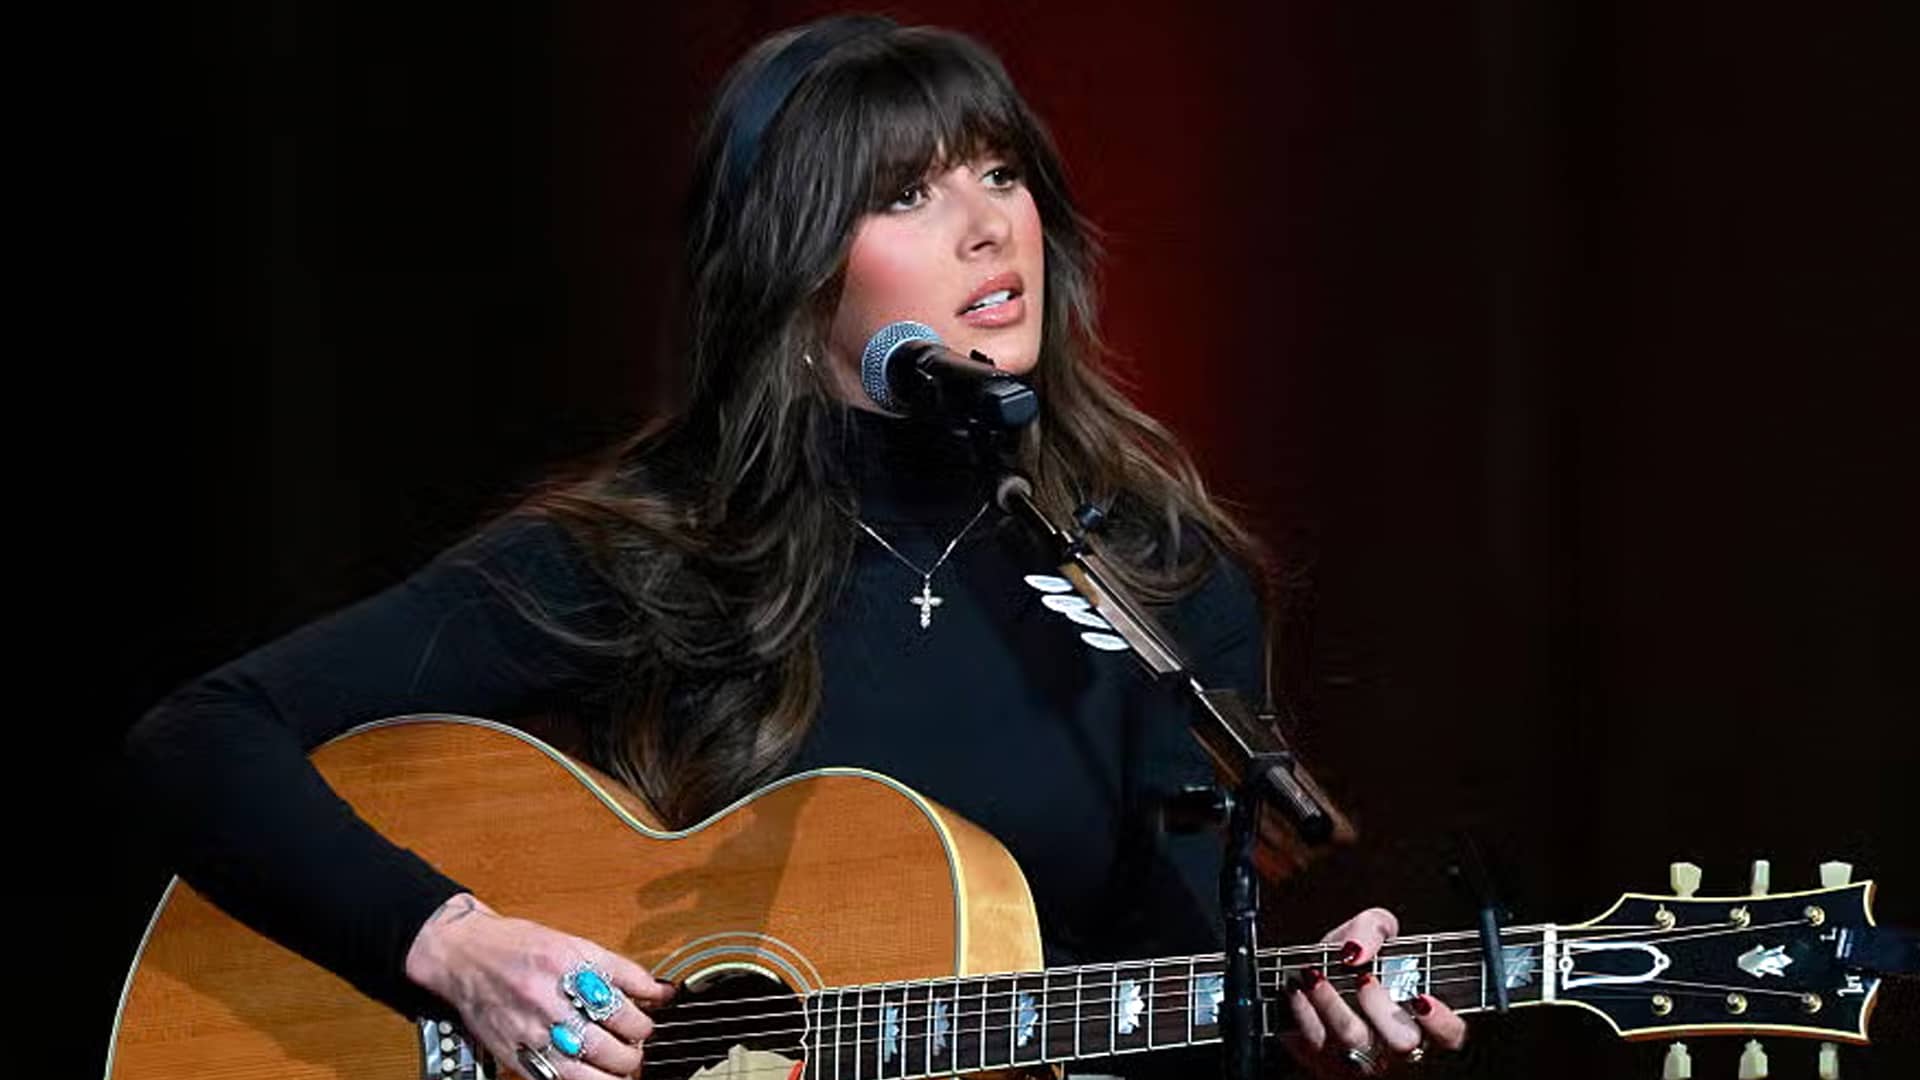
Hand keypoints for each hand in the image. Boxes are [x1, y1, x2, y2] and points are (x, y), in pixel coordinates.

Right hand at [405, 893, 674, 1078]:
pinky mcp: (514, 1053)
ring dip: (613, 1073)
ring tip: (620, 1067)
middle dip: (634, 1049)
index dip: (646, 1018)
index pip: (625, 1001)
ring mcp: (531, 1029)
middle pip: (610, 1039)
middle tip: (636, 1047)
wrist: (463, 954)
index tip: (649, 1020)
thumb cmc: (518, 946)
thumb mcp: (574, 944)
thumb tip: (658, 991)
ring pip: (586, 1070)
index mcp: (570, 964)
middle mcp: (551, 997)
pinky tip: (592, 1076)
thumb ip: (618, 970)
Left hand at [1280, 907, 1466, 1075]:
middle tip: (1363, 978)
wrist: (1307, 984)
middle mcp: (1393, 1048)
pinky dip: (1303, 1009)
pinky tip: (1298, 987)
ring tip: (1316, 975)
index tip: (1422, 998)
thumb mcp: (1367, 937)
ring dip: (1332, 1002)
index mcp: (1419, 1022)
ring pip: (1352, 1040)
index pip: (1450, 1036)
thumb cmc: (1350, 966)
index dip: (1443, 1022)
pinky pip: (1313, 1040)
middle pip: (1402, 1042)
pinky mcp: (1322, 1060)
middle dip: (1382, 1007)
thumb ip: (1374, 928)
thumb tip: (1356, 949)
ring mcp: (1358, 1059)